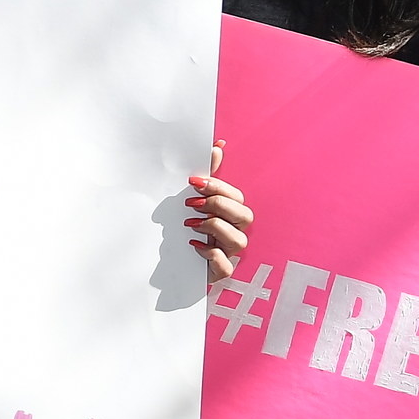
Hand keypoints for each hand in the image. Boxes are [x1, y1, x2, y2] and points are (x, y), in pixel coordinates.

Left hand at [185, 141, 252, 280]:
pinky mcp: (220, 272)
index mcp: (231, 214)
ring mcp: (230, 254)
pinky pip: (226, 266)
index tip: (193, 182)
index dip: (218, 187)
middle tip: (192, 203)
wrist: (174, 262)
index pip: (237, 197)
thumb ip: (208, 174)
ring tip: (191, 224)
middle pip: (244, 216)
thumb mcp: (196, 199)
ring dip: (214, 228)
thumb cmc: (191, 227)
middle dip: (218, 205)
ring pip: (239, 240)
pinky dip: (212, 255)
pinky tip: (194, 246)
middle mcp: (235, 233)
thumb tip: (218, 145)